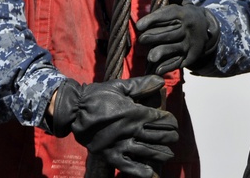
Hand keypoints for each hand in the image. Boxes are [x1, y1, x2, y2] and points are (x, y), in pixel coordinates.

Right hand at [51, 76, 178, 177]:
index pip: (160, 119)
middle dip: (169, 137)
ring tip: (169, 154)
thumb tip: (161, 81)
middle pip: (158, 136)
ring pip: (147, 152)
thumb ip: (142, 84)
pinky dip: (140, 171)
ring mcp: (120, 145)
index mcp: (134, 113)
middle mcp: (130, 130)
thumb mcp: (120, 86)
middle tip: (174, 138)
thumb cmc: (98, 96)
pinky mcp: (110, 156)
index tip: (174, 123)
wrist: (75, 110)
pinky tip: (150, 173)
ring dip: (161, 154)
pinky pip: (127, 167)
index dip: (170, 122)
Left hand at [135, 1, 220, 74]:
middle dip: (153, 37)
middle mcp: (188, 29)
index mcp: (185, 13)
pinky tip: (157, 69)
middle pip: (169, 33)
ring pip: (173, 49)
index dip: (153, 19)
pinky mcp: (190, 57)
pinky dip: (167, 66)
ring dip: (160, 53)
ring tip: (150, 56)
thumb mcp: (182, 3)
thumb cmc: (185, 15)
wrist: (207, 30)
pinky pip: (177, 62)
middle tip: (142, 39)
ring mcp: (190, 44)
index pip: (168, 15)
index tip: (139, 25)